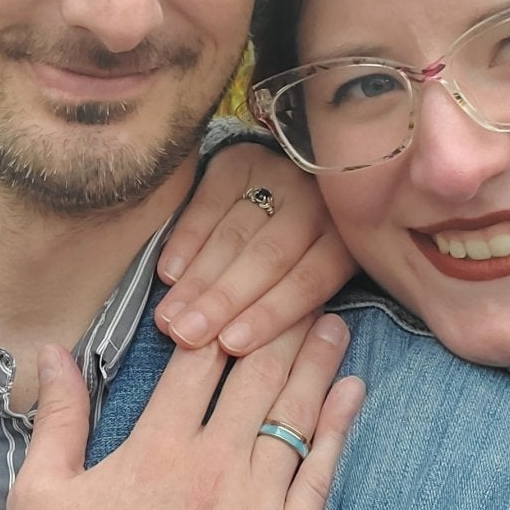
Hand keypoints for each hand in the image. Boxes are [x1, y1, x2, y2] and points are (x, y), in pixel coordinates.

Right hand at [4, 314, 365, 509]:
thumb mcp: (40, 495)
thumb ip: (59, 416)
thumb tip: (57, 349)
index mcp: (154, 451)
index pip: (200, 361)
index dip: (222, 316)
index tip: (241, 285)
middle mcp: (213, 474)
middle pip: (259, 380)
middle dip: (282, 328)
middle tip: (306, 289)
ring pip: (297, 423)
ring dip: (318, 368)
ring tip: (335, 326)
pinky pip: (320, 484)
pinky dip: (339, 434)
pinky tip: (351, 398)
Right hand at [156, 142, 357, 354]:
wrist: (291, 173)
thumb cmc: (296, 252)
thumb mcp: (313, 275)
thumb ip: (295, 307)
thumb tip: (251, 349)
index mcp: (342, 242)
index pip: (307, 282)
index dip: (270, 314)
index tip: (231, 345)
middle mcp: (315, 205)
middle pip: (268, 259)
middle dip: (224, 300)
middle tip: (187, 335)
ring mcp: (278, 177)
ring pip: (235, 236)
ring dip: (198, 280)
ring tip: (169, 317)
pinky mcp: (240, 161)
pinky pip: (209, 204)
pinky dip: (186, 242)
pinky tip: (167, 275)